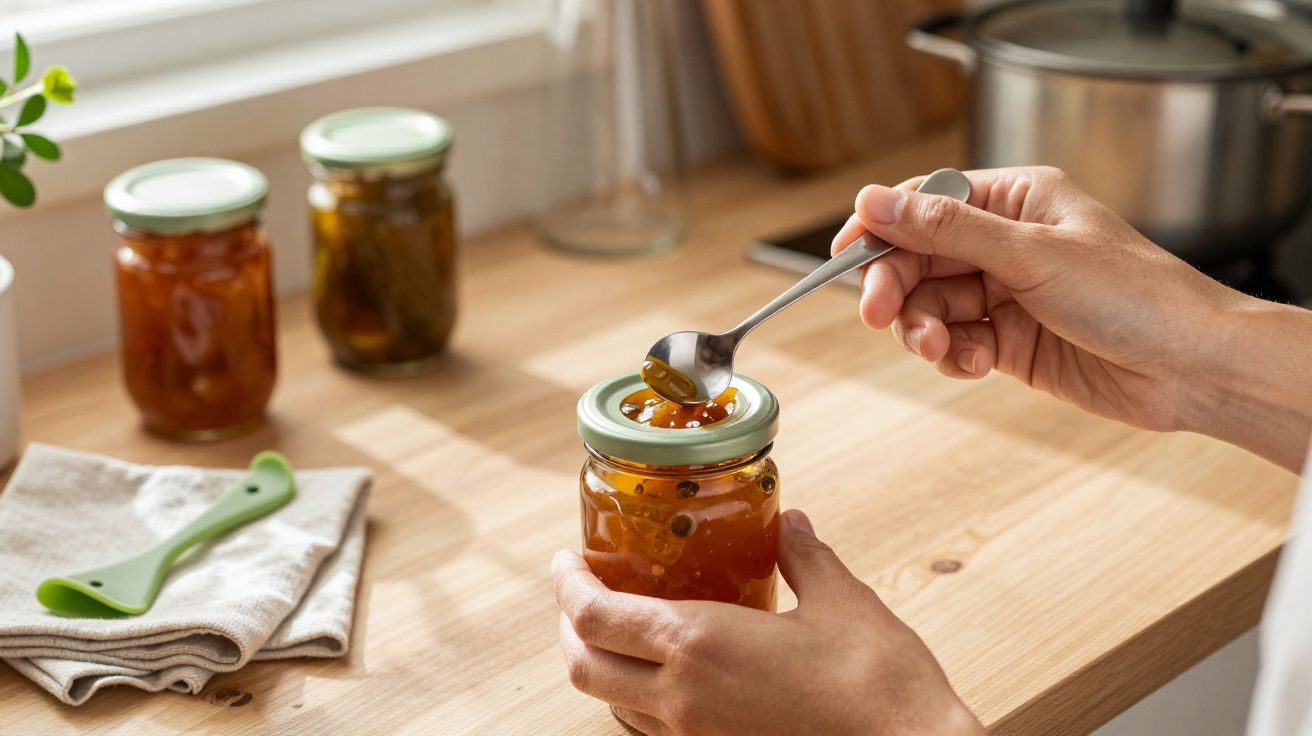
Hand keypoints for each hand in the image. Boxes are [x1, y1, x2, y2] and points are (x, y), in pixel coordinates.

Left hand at [552, 510, 982, 735]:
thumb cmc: (880, 685)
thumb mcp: (841, 602)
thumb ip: (804, 557)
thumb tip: (791, 523)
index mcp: (699, 646)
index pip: (594, 617)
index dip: (567, 585)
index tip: (566, 559)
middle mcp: (682, 701)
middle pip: (583, 668)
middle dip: (569, 627)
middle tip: (581, 591)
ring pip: (614, 707)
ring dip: (602, 665)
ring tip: (621, 630)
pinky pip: (651, 732)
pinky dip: (638, 700)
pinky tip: (670, 677)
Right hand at [833, 166, 1311, 470]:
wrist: (1191, 368)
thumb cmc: (1136, 296)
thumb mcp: (1031, 254)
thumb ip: (946, 230)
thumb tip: (874, 201)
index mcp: (1017, 201)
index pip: (927, 203)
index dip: (881, 227)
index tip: (845, 254)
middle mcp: (1007, 244)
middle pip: (919, 259)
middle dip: (897, 288)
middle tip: (879, 315)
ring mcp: (1007, 294)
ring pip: (931, 306)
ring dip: (925, 328)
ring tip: (943, 347)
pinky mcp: (1009, 342)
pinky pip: (955, 342)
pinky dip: (954, 355)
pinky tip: (975, 363)